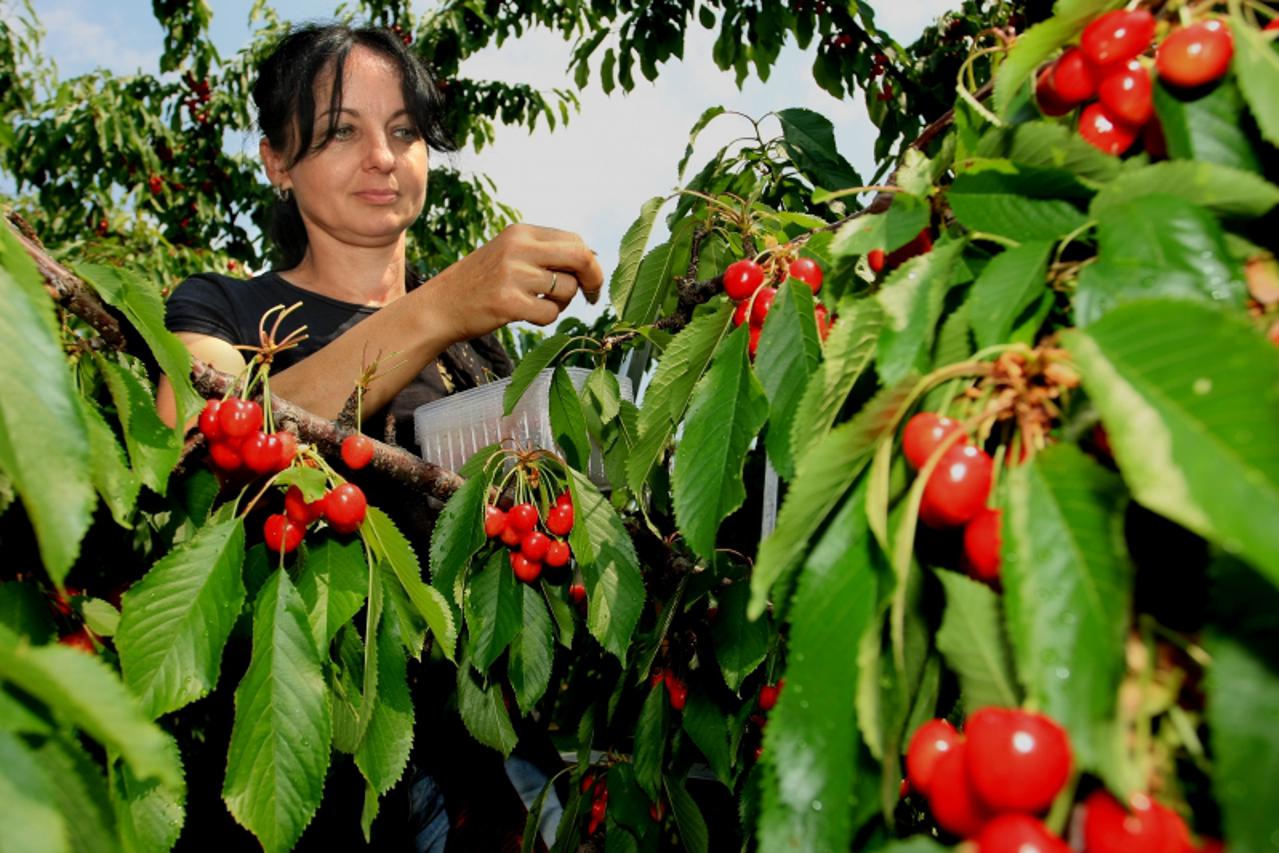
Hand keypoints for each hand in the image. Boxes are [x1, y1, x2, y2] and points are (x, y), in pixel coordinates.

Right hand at [431, 223, 604, 340]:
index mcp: (521, 232)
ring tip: (539, 305)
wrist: (441, 305)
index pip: (574, 241)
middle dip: (593, 279)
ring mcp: (512, 275)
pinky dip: (545, 320)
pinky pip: (550, 314)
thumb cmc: (481, 282)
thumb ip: (545, 253)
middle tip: (592, 297)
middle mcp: (518, 248)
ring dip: (561, 304)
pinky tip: (527, 316)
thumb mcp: (510, 254)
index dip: (590, 263)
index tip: (589, 281)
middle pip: (579, 257)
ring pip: (566, 290)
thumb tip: (592, 256)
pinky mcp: (508, 302)